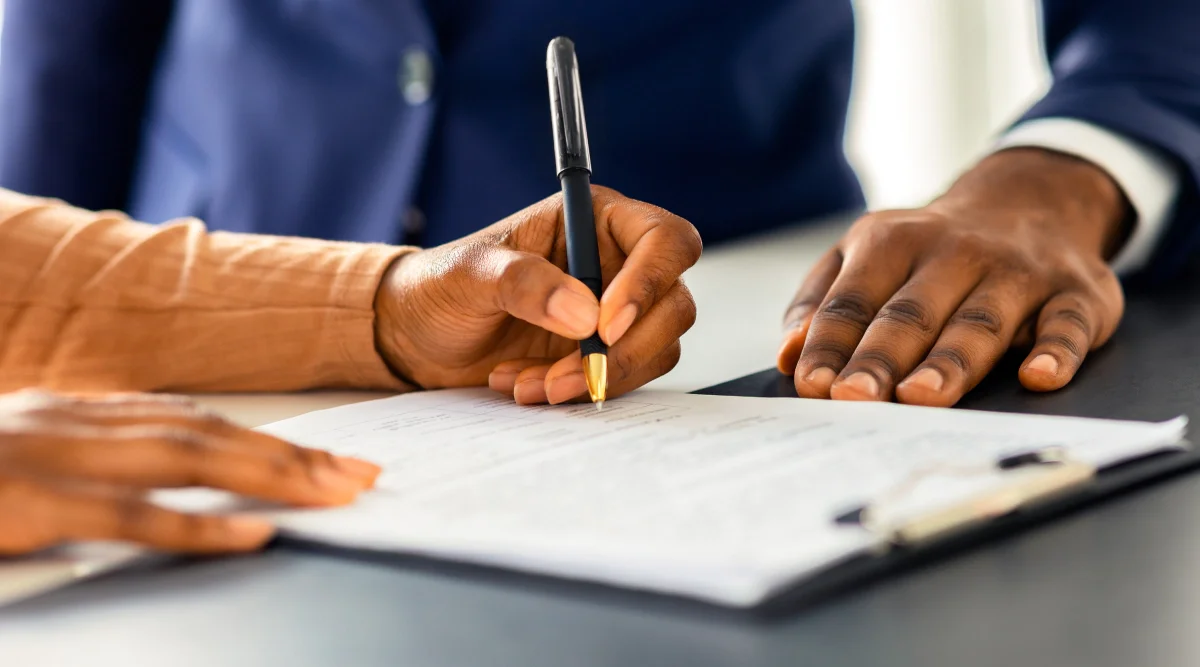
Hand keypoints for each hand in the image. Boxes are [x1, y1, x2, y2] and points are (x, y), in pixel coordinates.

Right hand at [0, 390, 379, 554]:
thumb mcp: (29, 457)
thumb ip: (97, 462)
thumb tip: (171, 483)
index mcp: (79, 412)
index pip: (197, 419)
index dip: (270, 438)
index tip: (332, 458)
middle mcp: (76, 422)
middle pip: (210, 434)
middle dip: (294, 457)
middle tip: (361, 479)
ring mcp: (53, 459)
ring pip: (186, 461)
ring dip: (270, 477)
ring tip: (334, 496)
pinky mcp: (31, 506)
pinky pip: (129, 515)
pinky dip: (196, 526)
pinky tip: (251, 535)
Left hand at [374, 186, 701, 403]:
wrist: (418, 337)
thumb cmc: (441, 285)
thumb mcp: (470, 275)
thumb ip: (524, 283)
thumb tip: (584, 314)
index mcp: (595, 220)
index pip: (664, 240)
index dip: (650, 281)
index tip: (605, 324)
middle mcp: (617, 263)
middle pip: (673, 303)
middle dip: (625, 347)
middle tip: (569, 371)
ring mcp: (616, 313)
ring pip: (655, 348)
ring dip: (597, 375)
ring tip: (531, 383)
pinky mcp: (603, 354)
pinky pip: (624, 378)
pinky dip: (582, 390)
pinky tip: (529, 386)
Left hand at [777, 148, 1129, 406]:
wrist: (1029, 203)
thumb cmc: (928, 253)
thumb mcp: (864, 255)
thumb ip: (821, 300)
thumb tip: (788, 353)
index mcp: (891, 242)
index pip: (853, 300)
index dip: (831, 343)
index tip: (813, 385)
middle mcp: (955, 253)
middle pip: (911, 313)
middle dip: (881, 357)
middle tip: (856, 398)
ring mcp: (1017, 272)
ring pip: (979, 322)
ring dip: (950, 361)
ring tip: (921, 397)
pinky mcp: (1075, 293)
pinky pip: (1066, 323)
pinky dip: (1055, 350)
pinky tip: (1037, 377)